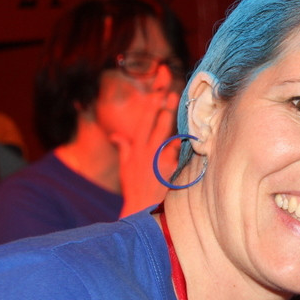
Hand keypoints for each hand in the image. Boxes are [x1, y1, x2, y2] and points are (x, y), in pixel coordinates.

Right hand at [111, 90, 180, 216]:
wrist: (141, 204)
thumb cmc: (133, 185)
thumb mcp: (124, 165)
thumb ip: (122, 147)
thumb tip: (115, 135)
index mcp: (136, 148)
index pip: (143, 123)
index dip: (150, 107)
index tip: (156, 94)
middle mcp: (146, 151)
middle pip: (156, 126)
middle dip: (163, 110)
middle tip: (171, 95)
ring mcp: (158, 159)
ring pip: (167, 137)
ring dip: (171, 124)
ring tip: (176, 111)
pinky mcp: (168, 168)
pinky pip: (176, 153)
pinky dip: (179, 146)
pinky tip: (184, 138)